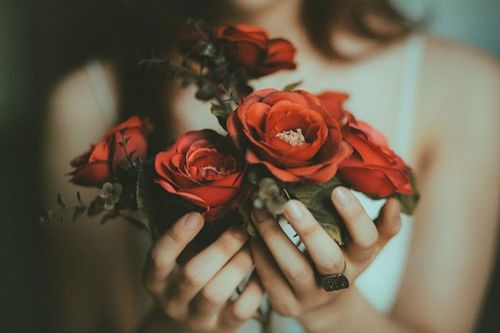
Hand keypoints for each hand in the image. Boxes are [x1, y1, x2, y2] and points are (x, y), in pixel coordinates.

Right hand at [142, 212, 263, 331]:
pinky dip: (255, 287)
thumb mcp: (178, 260)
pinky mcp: (223, 328)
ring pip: (217, 293)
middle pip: (193, 275)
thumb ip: (190, 238)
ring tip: (253, 245)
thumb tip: (221, 199)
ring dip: (239, 264)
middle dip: (221, 248)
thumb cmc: (185, 277)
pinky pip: (241, 309)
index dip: (177, 235)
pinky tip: (262, 267)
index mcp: (155, 278)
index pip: (159, 257)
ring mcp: (197, 317)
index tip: (197, 214)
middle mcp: (172, 300)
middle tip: (240, 228)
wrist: (188, 324)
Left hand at [250, 186, 400, 319]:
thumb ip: (382, 225)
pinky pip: (270, 279)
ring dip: (274, 238)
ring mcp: (312, 295)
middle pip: (328, 259)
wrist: (325, 302)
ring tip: (259, 210)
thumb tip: (395, 201)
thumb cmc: (344, 259)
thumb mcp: (365, 244)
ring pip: (295, 270)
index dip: (354, 217)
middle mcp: (339, 280)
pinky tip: (249, 231)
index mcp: (360, 259)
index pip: (366, 240)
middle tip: (290, 203)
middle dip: (309, 231)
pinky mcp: (287, 303)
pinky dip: (259, 253)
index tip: (338, 191)